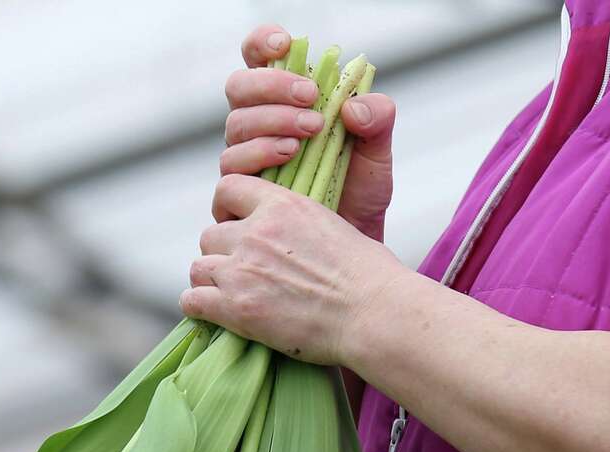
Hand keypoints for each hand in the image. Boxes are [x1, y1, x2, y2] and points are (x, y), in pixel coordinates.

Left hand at [181, 175, 411, 365]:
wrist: (373, 312)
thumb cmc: (367, 275)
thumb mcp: (332, 226)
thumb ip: (297, 224)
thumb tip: (287, 235)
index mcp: (282, 206)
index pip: (227, 188)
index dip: (228, 209)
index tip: (237, 226)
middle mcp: (256, 233)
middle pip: (209, 235)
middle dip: (222, 254)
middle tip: (242, 273)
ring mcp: (241, 270)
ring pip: (198, 268)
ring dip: (210, 281)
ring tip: (231, 295)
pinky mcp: (235, 307)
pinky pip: (191, 301)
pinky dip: (199, 307)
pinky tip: (215, 313)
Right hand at [222, 23, 395, 240]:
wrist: (349, 251)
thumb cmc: (358, 199)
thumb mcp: (379, 155)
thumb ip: (378, 121)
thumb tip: (352, 107)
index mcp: (285, 105)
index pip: (260, 60)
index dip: (263, 44)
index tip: (287, 43)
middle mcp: (257, 129)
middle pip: (238, 89)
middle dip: (271, 86)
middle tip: (310, 98)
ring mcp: (243, 162)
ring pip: (234, 127)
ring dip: (271, 122)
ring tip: (309, 133)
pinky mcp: (235, 197)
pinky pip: (230, 170)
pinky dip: (259, 155)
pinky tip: (289, 156)